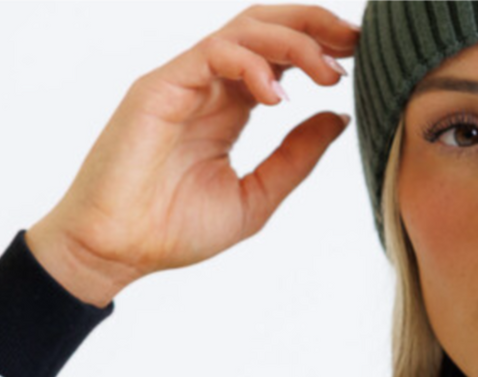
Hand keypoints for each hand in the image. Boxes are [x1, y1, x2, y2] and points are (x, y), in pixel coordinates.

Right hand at [26, 5, 359, 304]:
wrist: (117, 250)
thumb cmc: (174, 230)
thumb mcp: (256, 197)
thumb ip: (295, 158)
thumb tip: (339, 119)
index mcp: (230, 106)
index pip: (280, 56)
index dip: (320, 48)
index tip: (360, 58)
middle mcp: (208, 84)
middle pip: (266, 27)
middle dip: (314, 25)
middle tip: (356, 42)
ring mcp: (184, 80)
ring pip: (244, 31)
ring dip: (293, 42)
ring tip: (328, 72)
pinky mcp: (161, 86)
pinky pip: (212, 53)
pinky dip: (250, 63)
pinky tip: (278, 95)